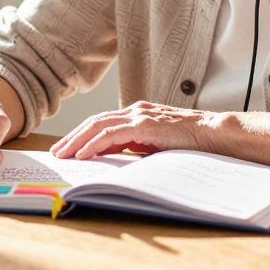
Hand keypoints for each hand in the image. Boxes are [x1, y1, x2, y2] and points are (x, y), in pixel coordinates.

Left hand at [50, 101, 220, 159]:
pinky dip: (94, 144)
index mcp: (137, 114)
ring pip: (98, 126)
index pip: (101, 123)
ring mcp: (139, 115)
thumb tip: (112, 158)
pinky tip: (82, 154)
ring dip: (77, 141)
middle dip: (72, 137)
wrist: (213, 133)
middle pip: (94, 122)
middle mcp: (135, 111)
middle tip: (56, 152)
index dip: (81, 135)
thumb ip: (136, 146)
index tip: (67, 149)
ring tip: (63, 155)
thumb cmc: (189, 141)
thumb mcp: (156, 144)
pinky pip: (111, 134)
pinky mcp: (145, 124)